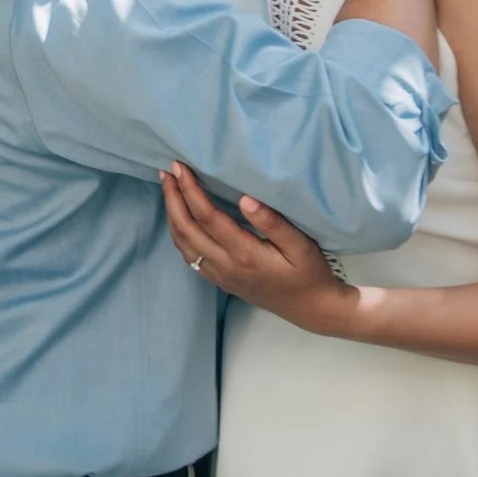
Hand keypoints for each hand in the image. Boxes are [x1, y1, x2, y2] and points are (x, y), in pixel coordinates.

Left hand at [160, 163, 354, 335]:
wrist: (310, 308)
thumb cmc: (309, 273)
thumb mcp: (301, 245)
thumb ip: (273, 222)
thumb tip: (246, 199)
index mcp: (245, 254)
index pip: (207, 216)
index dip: (191, 190)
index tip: (181, 167)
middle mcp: (226, 266)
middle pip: (187, 229)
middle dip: (173, 198)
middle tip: (166, 172)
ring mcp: (221, 276)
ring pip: (184, 244)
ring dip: (172, 215)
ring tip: (168, 189)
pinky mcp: (221, 281)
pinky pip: (190, 257)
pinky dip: (179, 235)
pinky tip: (179, 219)